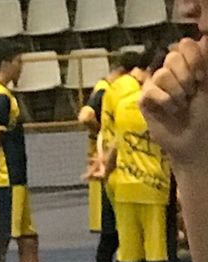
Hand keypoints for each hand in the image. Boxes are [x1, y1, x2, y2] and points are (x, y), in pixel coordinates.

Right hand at [143, 37, 207, 166]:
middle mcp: (171, 72)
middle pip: (172, 57)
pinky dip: (164, 101)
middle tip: (191, 92)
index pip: (185, 45)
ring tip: (181, 104)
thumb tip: (203, 37)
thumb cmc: (204, 113)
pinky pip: (150, 91)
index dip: (193, 58)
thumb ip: (204, 61)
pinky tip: (169, 110)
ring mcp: (156, 85)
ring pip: (161, 74)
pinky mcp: (144, 100)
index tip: (201, 77)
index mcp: (188, 64)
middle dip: (185, 76)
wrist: (193, 139)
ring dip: (176, 92)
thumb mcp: (207, 84)